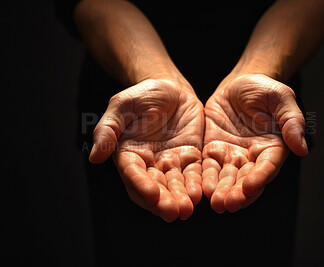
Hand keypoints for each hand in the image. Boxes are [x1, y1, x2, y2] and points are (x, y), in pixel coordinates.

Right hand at [89, 79, 203, 220]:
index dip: (142, 185)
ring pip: (175, 185)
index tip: (152, 195)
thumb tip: (95, 157)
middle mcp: (149, 164)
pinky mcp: (190, 158)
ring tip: (187, 209)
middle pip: (154, 187)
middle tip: (172, 212)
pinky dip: (196, 185)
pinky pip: (194, 174)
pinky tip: (201, 194)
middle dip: (163, 201)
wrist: (171, 89)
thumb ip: (108, 129)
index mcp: (129, 154)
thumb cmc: (142, 95)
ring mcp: (170, 163)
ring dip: (180, 198)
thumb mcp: (121, 106)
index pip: (133, 174)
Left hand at [202, 74, 307, 212]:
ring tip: (215, 203)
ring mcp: (232, 155)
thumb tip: (302, 149)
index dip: (259, 177)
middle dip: (238, 193)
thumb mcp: (281, 98)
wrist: (239, 83)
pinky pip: (209, 167)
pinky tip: (201, 189)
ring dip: (221, 191)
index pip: (267, 167)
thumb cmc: (264, 89)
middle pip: (246, 180)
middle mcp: (253, 157)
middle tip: (228, 204)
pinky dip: (205, 179)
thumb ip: (291, 121)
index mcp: (272, 148)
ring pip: (227, 179)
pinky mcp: (213, 151)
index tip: (250, 187)